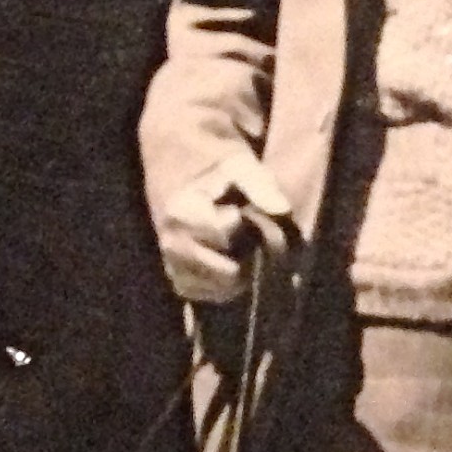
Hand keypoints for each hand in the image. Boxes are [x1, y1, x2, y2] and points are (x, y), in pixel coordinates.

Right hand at [156, 151, 293, 303]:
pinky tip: (229, 259)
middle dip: (246, 254)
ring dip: (237, 272)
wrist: (173, 159)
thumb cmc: (209, 160)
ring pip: (216, 287)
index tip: (244, 209)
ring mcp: (169, 261)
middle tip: (250, 232)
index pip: (227, 235)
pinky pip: (201, 293)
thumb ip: (260, 184)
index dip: (246, 224)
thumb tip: (282, 210)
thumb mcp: (238, 161)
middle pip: (225, 270)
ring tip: (239, 243)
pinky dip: (220, 284)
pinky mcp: (172, 273)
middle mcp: (171, 242)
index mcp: (182, 212)